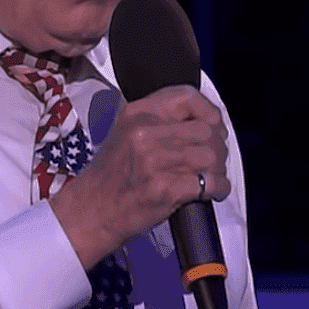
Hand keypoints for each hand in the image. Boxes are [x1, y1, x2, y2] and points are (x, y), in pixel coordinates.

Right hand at [48, 84, 230, 268]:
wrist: (90, 213)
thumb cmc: (111, 176)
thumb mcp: (126, 133)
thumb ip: (159, 121)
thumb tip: (205, 121)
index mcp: (137, 113)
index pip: (187, 96)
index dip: (210, 111)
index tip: (215, 126)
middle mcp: (144, 132)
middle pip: (206, 130)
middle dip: (218, 146)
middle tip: (215, 160)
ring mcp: (154, 161)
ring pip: (210, 156)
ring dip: (219, 169)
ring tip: (212, 177)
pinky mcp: (163, 189)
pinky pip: (208, 182)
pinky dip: (218, 188)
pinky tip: (212, 192)